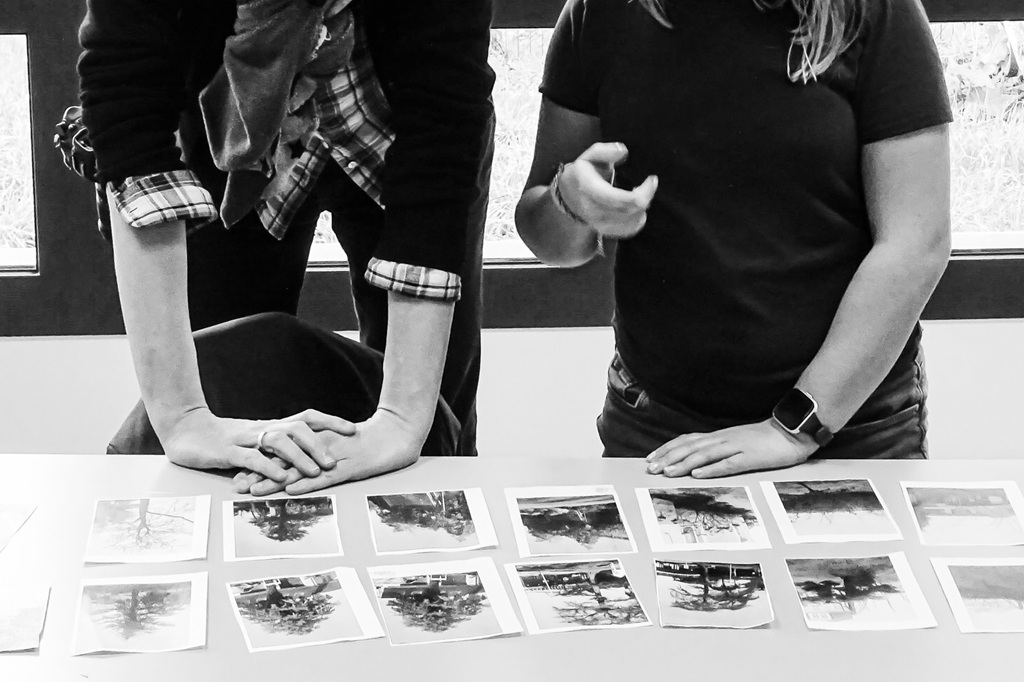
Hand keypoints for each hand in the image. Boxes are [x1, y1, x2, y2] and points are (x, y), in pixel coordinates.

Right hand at [161, 407, 355, 482]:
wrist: (184, 430)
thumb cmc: (223, 439)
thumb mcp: (255, 440)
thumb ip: (277, 445)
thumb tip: (309, 452)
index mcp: (271, 426)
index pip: (306, 418)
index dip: (330, 421)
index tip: (352, 429)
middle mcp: (262, 429)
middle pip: (296, 428)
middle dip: (318, 444)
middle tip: (334, 462)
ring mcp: (245, 439)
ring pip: (277, 441)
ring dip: (299, 456)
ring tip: (315, 471)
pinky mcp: (228, 452)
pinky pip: (251, 458)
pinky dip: (268, 467)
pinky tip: (281, 477)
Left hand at [232, 408, 425, 495]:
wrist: (399, 431)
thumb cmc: (373, 442)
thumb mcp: (343, 448)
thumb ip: (323, 455)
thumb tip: (302, 468)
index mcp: (318, 442)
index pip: (285, 453)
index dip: (261, 463)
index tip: (239, 474)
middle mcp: (321, 447)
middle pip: (286, 460)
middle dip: (260, 473)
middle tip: (236, 485)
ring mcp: (335, 456)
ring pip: (301, 468)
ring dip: (276, 480)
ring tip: (254, 491)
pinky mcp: (351, 465)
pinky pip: (327, 475)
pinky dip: (308, 482)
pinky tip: (292, 489)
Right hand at [558, 142, 657, 239]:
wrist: (567, 197)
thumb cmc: (581, 174)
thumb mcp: (588, 157)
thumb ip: (604, 151)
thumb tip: (623, 151)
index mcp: (591, 190)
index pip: (622, 199)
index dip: (643, 192)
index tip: (652, 179)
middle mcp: (594, 211)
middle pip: (631, 211)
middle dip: (646, 197)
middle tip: (649, 184)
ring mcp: (600, 224)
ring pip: (633, 222)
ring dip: (642, 208)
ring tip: (639, 194)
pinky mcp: (606, 231)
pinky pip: (630, 230)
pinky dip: (638, 218)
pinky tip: (635, 208)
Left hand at [645, 419, 818, 478]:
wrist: (791, 432)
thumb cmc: (763, 440)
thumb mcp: (735, 441)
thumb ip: (717, 448)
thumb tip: (695, 461)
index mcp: (719, 436)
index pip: (687, 440)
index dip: (667, 449)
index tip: (651, 459)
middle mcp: (723, 439)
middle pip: (690, 447)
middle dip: (668, 458)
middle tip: (651, 468)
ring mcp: (736, 447)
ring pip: (704, 454)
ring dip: (684, 463)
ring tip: (668, 473)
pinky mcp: (750, 457)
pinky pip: (728, 463)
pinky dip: (712, 469)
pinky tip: (699, 475)